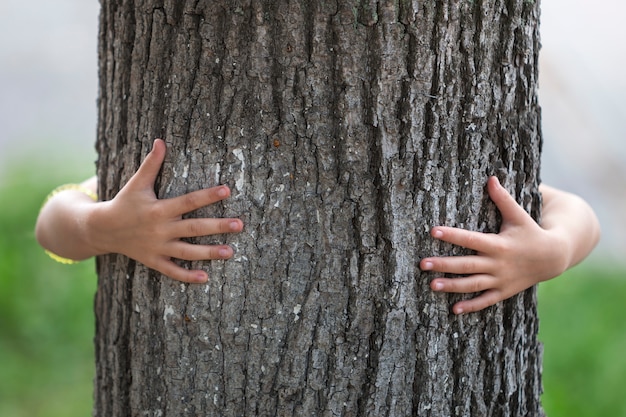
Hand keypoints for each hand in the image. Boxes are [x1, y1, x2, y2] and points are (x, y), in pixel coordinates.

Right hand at [87, 139, 243, 282]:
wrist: (101, 229)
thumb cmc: (124, 202)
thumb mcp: (137, 183)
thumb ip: (151, 164)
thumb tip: (161, 141)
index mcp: (159, 209)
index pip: (188, 201)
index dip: (207, 195)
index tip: (227, 190)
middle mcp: (160, 229)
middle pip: (193, 228)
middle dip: (217, 226)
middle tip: (239, 224)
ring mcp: (157, 247)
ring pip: (187, 252)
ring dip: (209, 253)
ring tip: (231, 252)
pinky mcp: (154, 260)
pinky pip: (172, 271)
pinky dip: (187, 276)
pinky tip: (205, 278)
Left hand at [420, 176, 568, 314]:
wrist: (554, 257)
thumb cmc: (530, 232)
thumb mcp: (518, 215)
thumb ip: (503, 199)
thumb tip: (491, 178)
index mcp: (498, 244)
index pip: (470, 239)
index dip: (452, 235)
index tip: (433, 231)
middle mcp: (497, 264)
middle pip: (466, 265)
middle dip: (444, 265)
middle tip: (422, 264)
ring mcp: (500, 280)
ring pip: (472, 285)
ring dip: (452, 286)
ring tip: (431, 285)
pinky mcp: (503, 291)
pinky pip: (485, 300)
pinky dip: (471, 306)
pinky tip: (454, 310)